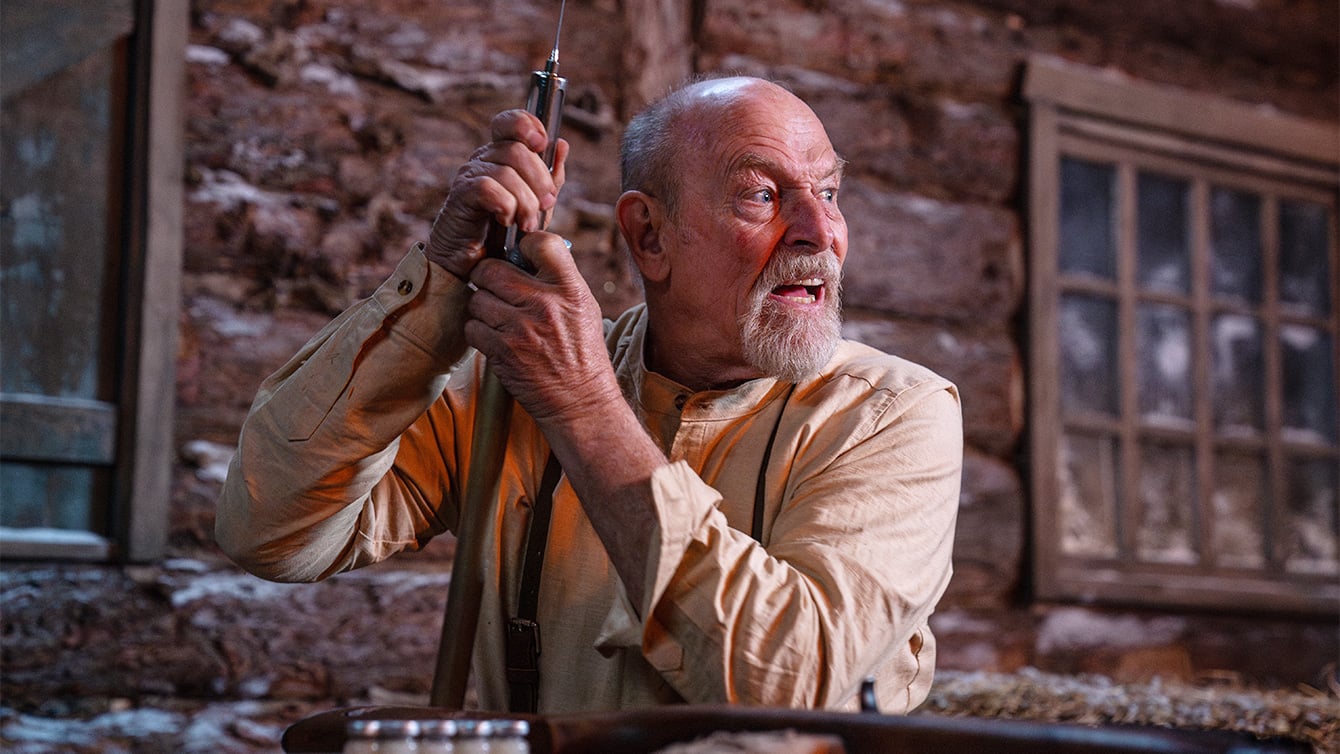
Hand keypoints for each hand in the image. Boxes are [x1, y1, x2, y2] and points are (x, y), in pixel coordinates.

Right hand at [426, 110, 568, 279]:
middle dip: (539, 180)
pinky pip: (489, 189)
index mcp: (502, 155)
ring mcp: (470, 174)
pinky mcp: (461, 195)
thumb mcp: (536, 204)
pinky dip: (505, 206)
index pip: (511, 122)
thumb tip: (561, 144)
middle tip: (545, 205)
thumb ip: (550, 177)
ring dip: (525, 201)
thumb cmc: (505, 232)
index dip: (528, 125)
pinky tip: (506, 220)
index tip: (542, 143)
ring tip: (526, 223)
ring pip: (506, 172)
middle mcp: (484, 158)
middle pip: (517, 149)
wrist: (474, 264)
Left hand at [463, 232, 621, 426]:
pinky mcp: (502, 351)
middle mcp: (545, 304)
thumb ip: (559, 280)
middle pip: (492, 269)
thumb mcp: (584, 308)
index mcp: (570, 290)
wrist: (580, 402)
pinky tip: (496, 338)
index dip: (523, 246)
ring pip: (477, 299)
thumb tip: (525, 253)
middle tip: (495, 286)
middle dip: (488, 276)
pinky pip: (472, 327)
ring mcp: (521, 328)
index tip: (519, 257)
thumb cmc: (582, 354)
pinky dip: (479, 332)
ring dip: (482, 307)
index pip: (540, 243)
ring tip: (499, 318)